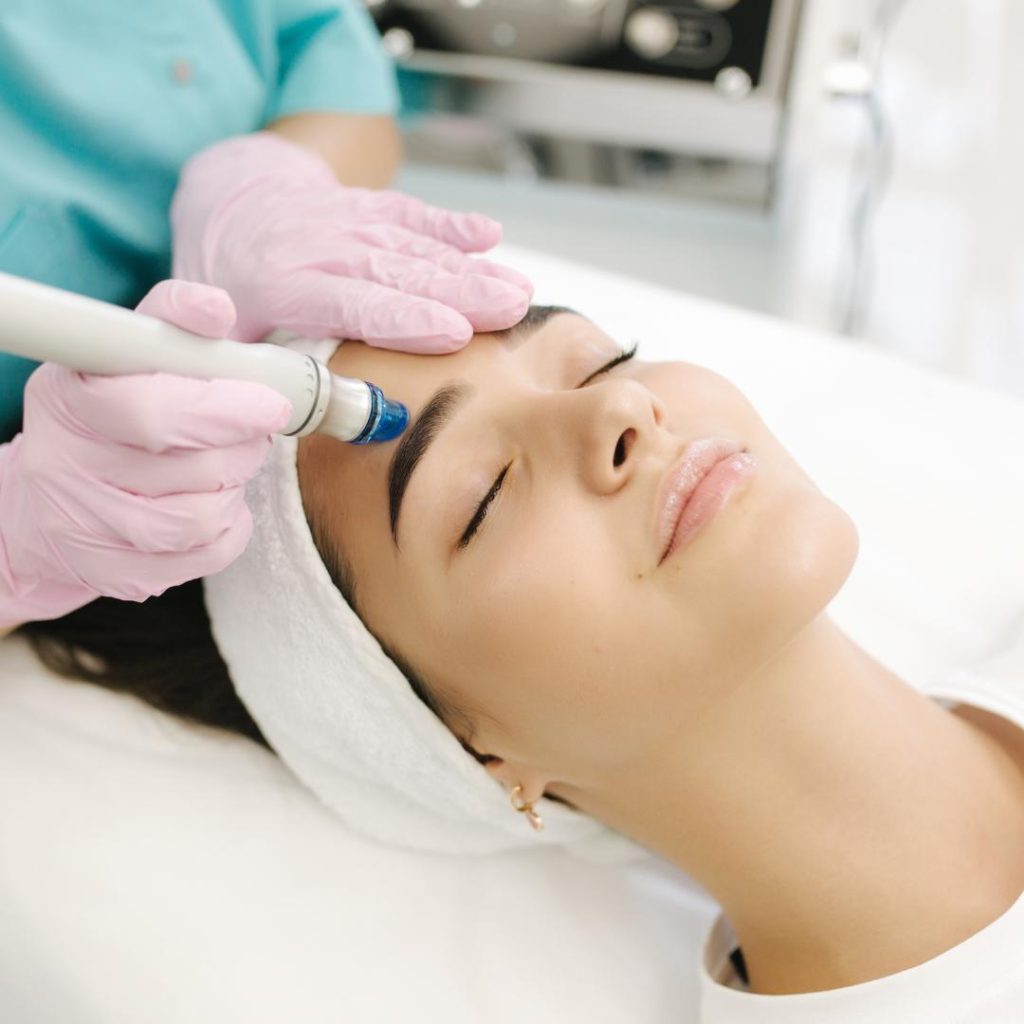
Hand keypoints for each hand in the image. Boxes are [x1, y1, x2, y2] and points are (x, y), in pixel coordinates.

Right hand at [0, 281, 291, 624]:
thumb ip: (170, 326)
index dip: (223, 409)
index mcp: (69, 400)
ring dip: (235, 489)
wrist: (36, 507)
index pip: (150, 410)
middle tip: (255, 430)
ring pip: (201, 518)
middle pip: (193, 467)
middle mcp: (65, 465)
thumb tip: (214, 308)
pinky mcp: (113, 573)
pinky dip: (230, 528)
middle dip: (245, 447)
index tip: (271, 405)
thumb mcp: (119, 359)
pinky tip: (218, 505)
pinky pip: (204, 556)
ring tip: (231, 468)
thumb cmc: (103, 419)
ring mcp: (85, 526)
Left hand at [170, 132, 533, 351]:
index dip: (403, 319)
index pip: (350, 303)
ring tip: (516, 291)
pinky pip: (410, 213)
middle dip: (458, 291)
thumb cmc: (230, 292)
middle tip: (509, 309)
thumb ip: (256, 375)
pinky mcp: (367, 208)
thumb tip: (289, 420)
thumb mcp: (220, 339)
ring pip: (411, 243)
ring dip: (468, 266)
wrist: (229, 207)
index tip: (453, 333)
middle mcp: (317, 246)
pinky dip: (450, 224)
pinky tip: (489, 234)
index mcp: (278, 284)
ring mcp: (345, 221)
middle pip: (395, 271)